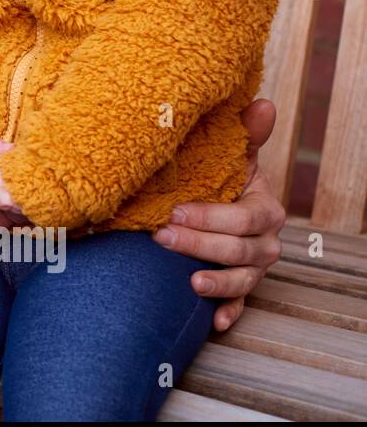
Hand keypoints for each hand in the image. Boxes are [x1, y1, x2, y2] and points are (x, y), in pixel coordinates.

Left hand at [151, 99, 285, 330]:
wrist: (211, 202)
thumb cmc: (220, 177)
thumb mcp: (232, 155)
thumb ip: (246, 134)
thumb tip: (262, 104)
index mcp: (264, 209)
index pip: (243, 218)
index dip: (210, 217)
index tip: (173, 212)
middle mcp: (264, 242)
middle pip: (238, 250)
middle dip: (200, 244)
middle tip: (162, 237)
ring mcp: (253, 268)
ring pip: (242, 280)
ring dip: (217, 282)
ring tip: (190, 282)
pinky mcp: (239, 289)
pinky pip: (240, 306)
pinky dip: (228, 313)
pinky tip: (213, 322)